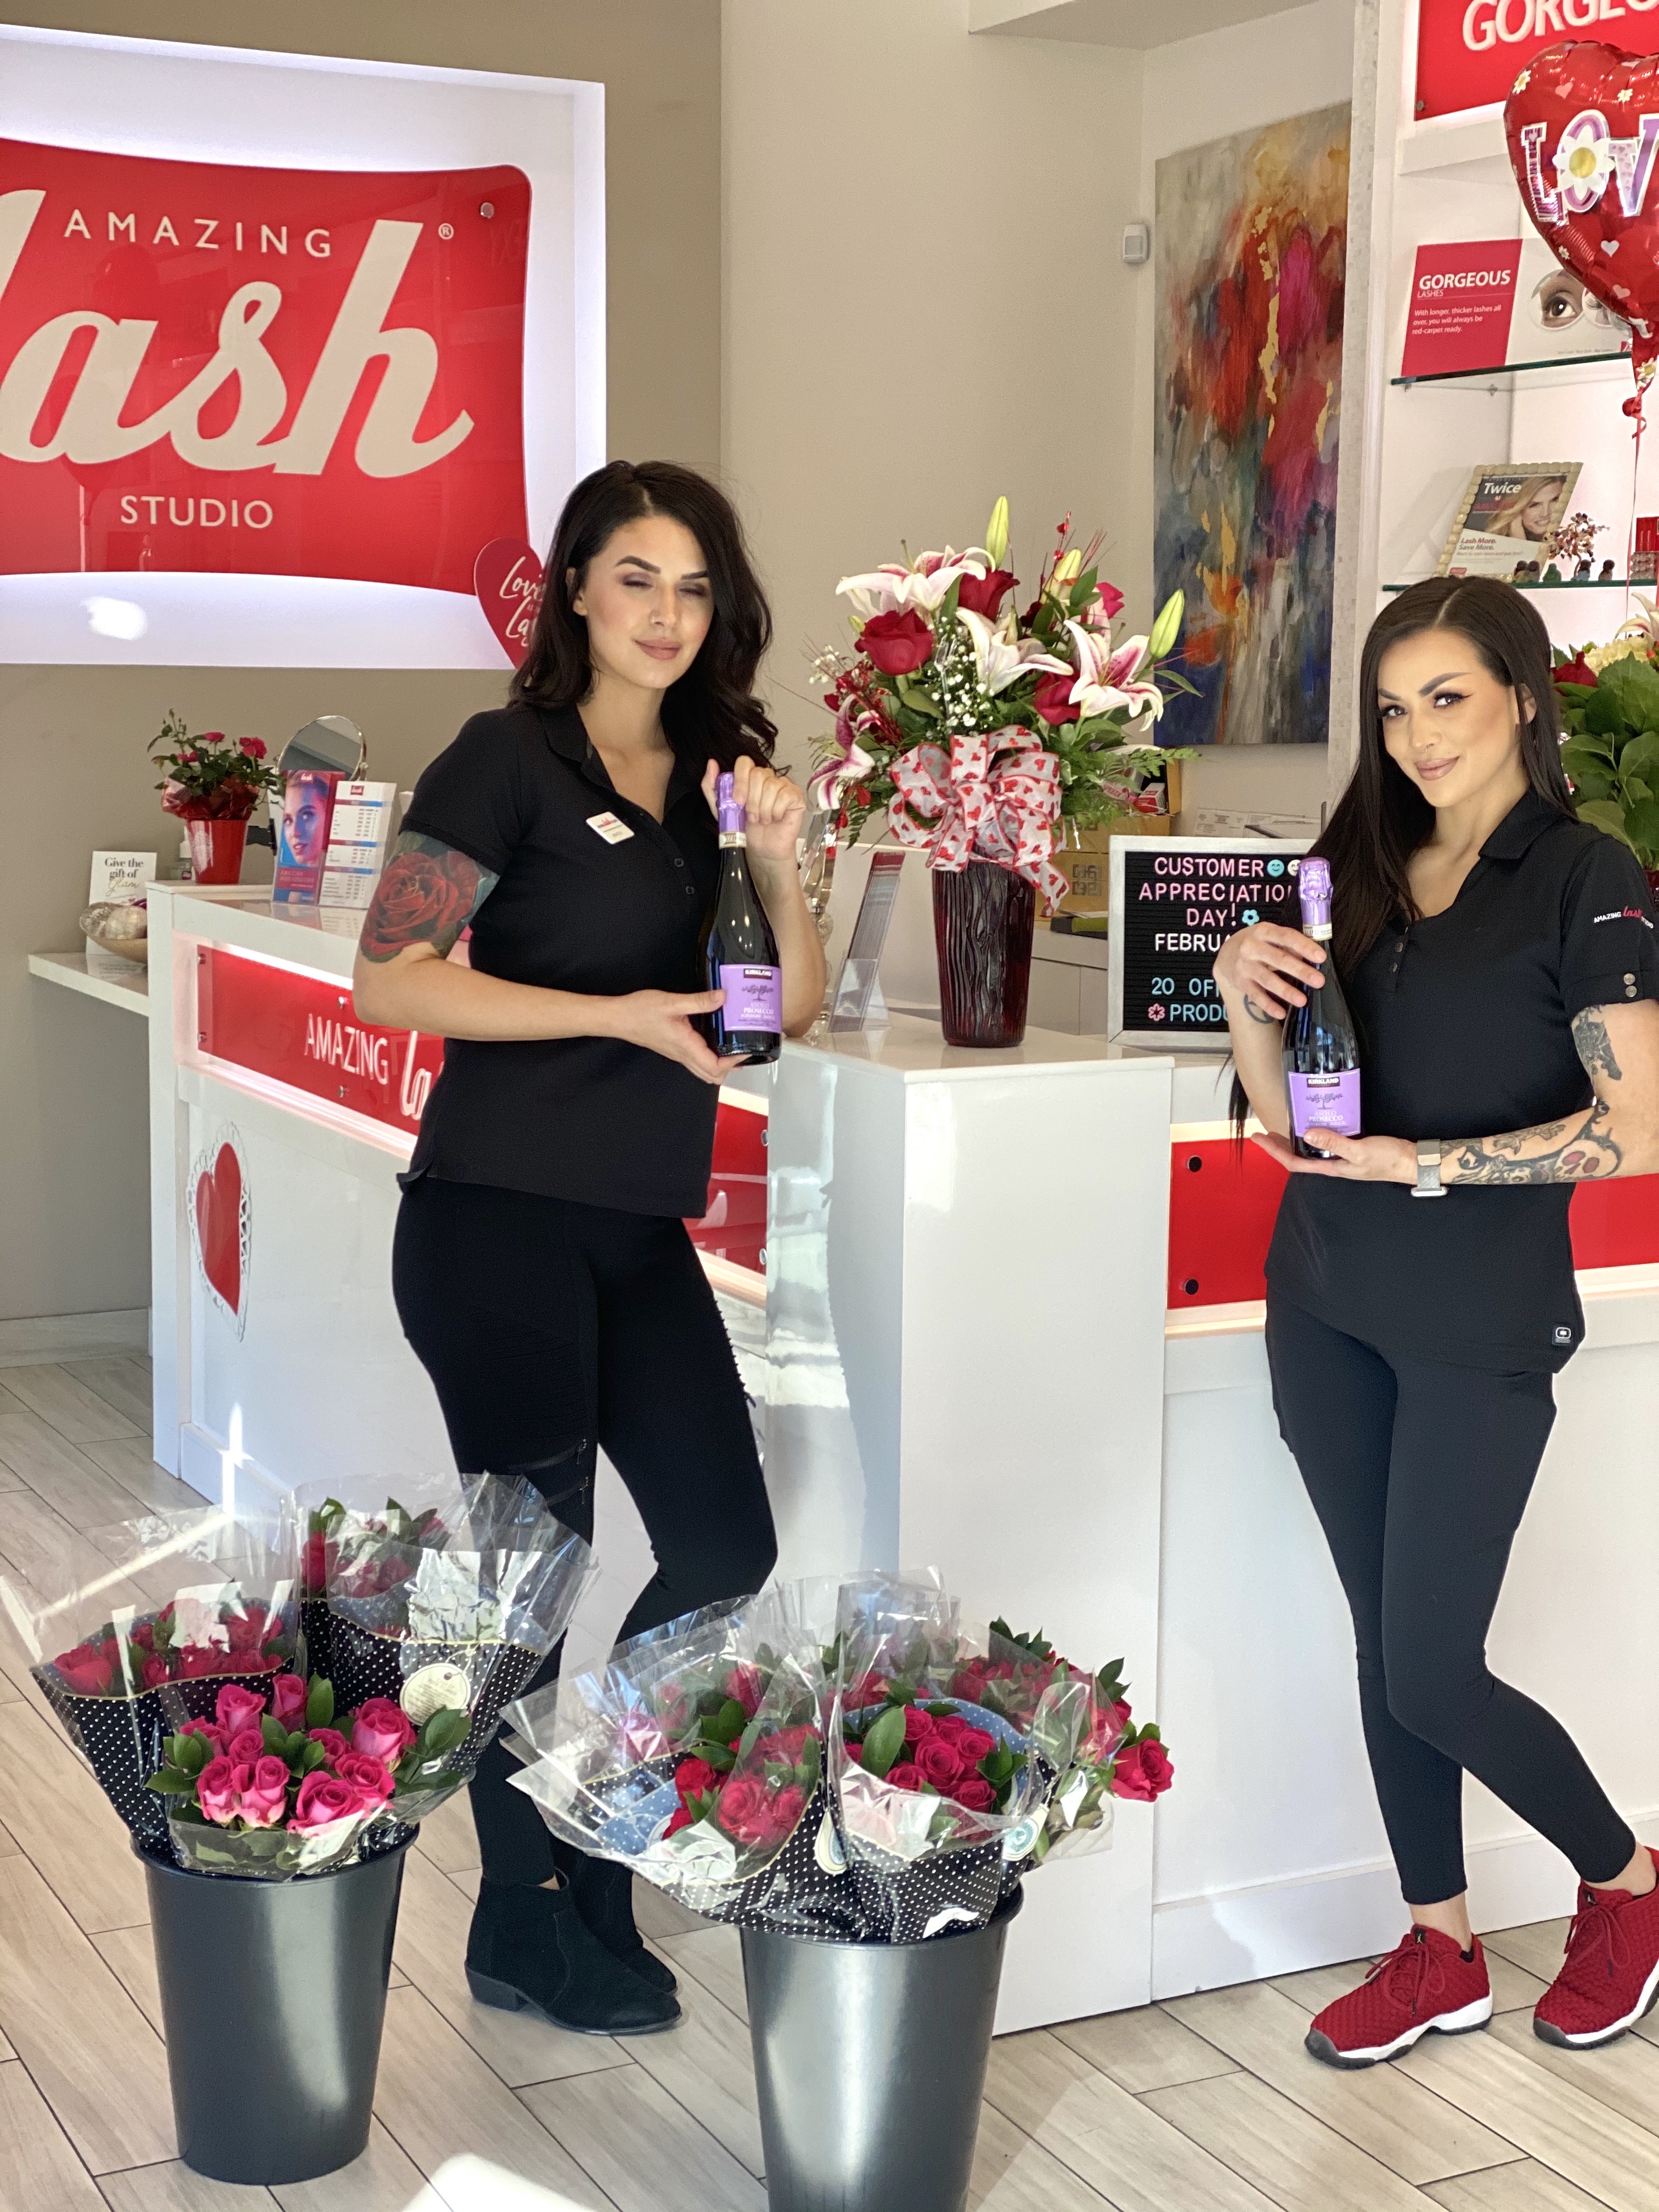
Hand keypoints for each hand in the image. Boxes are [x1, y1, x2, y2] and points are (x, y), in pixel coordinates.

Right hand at [610, 989, 746, 1084]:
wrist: (618, 1018)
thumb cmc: (640, 1011)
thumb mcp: (671, 1002)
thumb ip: (699, 1001)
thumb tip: (723, 997)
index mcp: (685, 1046)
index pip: (715, 1067)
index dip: (734, 1062)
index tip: (746, 1047)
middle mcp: (683, 1055)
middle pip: (712, 1076)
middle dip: (731, 1067)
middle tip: (742, 1047)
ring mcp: (678, 1054)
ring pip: (704, 1071)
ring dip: (721, 1065)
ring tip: (734, 1045)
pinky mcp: (675, 1049)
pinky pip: (697, 1061)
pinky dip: (711, 1057)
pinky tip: (716, 1039)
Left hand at [703, 756, 808, 869]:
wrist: (762, 849)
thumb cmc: (746, 829)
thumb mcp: (722, 809)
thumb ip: (712, 787)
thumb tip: (711, 764)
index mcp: (750, 777)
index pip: (745, 763)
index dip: (740, 781)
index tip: (738, 801)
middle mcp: (767, 777)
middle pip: (758, 774)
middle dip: (752, 800)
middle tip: (751, 816)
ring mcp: (783, 785)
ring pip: (771, 786)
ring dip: (763, 809)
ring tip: (763, 819)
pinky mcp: (795, 795)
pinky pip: (784, 795)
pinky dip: (776, 811)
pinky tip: (775, 818)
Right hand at [1213, 922, 1327, 1022]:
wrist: (1226, 954)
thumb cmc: (1257, 943)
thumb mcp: (1270, 936)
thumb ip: (1288, 945)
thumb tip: (1311, 959)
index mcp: (1263, 931)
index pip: (1287, 937)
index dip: (1304, 946)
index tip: (1321, 957)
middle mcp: (1251, 947)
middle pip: (1279, 959)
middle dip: (1300, 971)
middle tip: (1319, 981)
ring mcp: (1244, 965)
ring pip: (1267, 979)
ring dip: (1286, 990)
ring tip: (1302, 1000)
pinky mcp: (1240, 982)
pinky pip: (1256, 995)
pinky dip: (1268, 1005)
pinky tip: (1281, 1013)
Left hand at [1252, 1130, 1415, 1182]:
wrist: (1411, 1161)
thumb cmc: (1388, 1159)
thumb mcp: (1360, 1150)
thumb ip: (1334, 1143)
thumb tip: (1307, 1134)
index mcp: (1331, 1168)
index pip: (1294, 1163)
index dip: (1274, 1152)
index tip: (1259, 1139)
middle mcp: (1332, 1165)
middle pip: (1298, 1158)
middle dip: (1278, 1146)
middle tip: (1263, 1132)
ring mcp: (1341, 1158)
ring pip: (1310, 1151)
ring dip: (1293, 1141)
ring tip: (1280, 1129)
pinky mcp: (1350, 1149)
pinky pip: (1324, 1143)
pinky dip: (1313, 1135)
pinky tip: (1312, 1125)